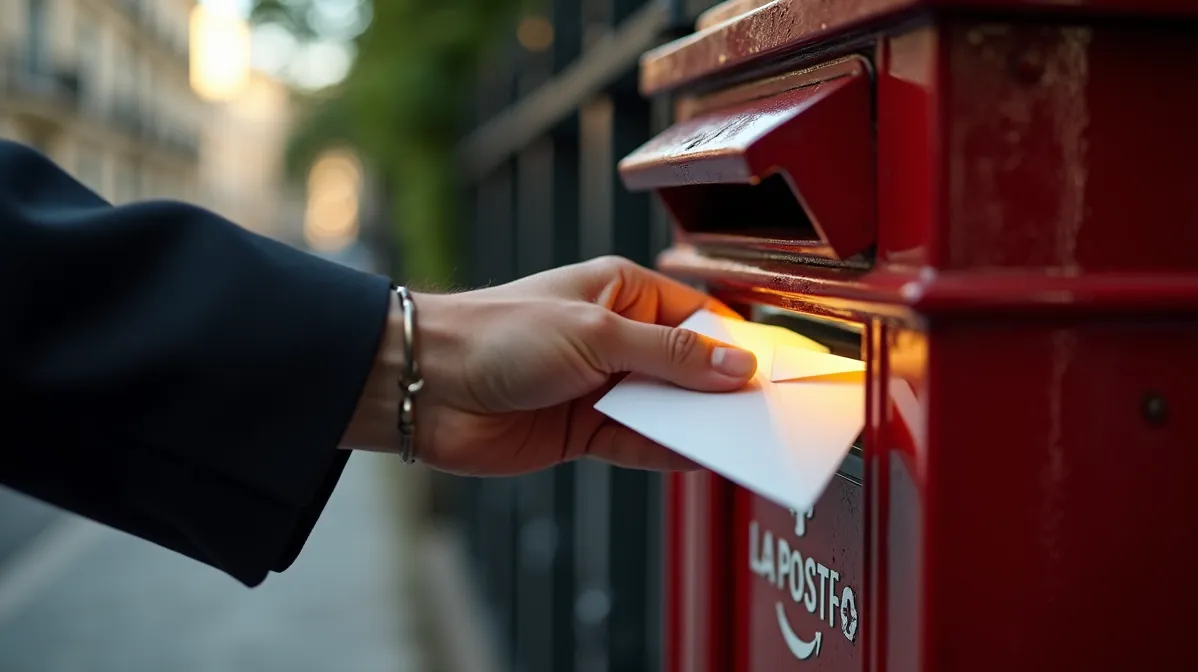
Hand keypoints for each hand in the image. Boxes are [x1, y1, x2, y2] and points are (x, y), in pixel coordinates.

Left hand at [342, 256, 757, 474]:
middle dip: (722, 390)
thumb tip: (732, 366)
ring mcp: (601, 387)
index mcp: (622, 293)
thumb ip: (668, 356)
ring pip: (668, 409)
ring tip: (744, 442)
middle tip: (767, 413)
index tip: (774, 370)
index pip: (698, 319)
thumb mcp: (594, 335)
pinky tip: (701, 460)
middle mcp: (616, 339)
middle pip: (688, 368)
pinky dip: (669, 453)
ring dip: (698, 426)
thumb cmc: (494, 333)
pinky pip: (640, 444)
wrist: (422, 384)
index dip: (736, 345)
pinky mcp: (583, 431)